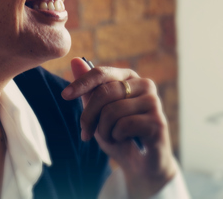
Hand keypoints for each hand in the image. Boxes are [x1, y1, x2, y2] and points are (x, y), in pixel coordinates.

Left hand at [61, 58, 177, 198]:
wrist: (140, 163)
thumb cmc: (119, 134)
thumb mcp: (98, 112)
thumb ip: (89, 88)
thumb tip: (75, 60)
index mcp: (129, 77)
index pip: (101, 73)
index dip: (82, 83)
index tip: (65, 95)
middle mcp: (144, 84)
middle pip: (104, 93)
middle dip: (89, 116)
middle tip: (85, 133)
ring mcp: (153, 101)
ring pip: (112, 111)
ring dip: (104, 130)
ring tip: (111, 137)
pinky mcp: (157, 121)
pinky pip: (124, 125)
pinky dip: (116, 137)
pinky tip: (124, 140)